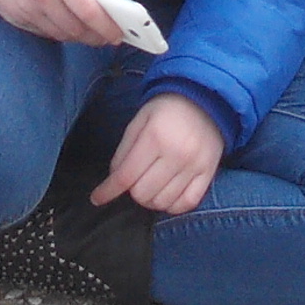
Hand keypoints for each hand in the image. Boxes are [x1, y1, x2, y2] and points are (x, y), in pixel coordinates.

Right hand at [0, 0, 127, 45]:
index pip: (88, 10)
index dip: (107, 26)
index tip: (120, 33)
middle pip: (76, 28)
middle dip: (97, 36)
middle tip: (110, 36)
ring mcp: (26, 10)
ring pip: (62, 35)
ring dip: (80, 37)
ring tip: (93, 31)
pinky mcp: (15, 19)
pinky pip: (45, 34)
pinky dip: (61, 33)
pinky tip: (70, 25)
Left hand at [95, 93, 224, 215]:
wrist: (206, 99)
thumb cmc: (167, 110)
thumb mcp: (139, 120)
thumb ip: (124, 150)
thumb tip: (114, 179)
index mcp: (154, 137)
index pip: (126, 176)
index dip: (108, 191)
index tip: (96, 198)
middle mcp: (176, 154)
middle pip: (143, 193)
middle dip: (131, 191)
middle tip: (134, 180)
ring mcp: (194, 166)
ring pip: (163, 202)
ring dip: (150, 200)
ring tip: (149, 187)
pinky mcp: (208, 173)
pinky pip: (187, 203)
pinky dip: (172, 206)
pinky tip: (166, 196)